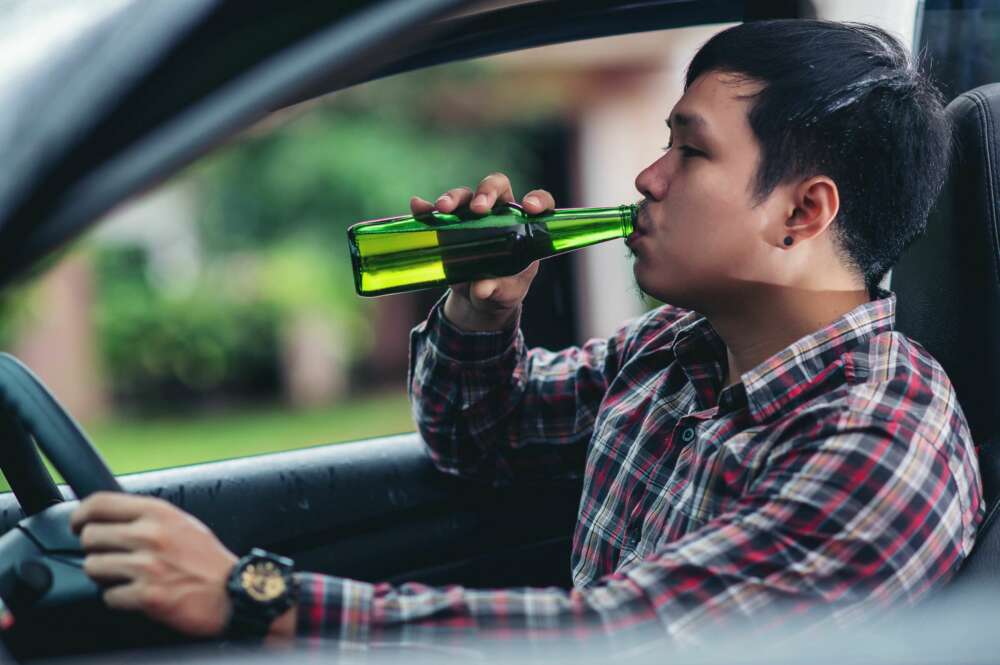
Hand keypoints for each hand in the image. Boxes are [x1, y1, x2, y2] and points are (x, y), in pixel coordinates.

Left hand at [70, 492, 237, 636]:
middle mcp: (151, 535)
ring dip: (105, 576)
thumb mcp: (182, 523)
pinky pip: (109, 597)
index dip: (80, 514)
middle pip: (90, 536)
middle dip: (95, 550)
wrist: (234, 592)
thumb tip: (110, 518)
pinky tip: (139, 594)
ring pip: (93, 567)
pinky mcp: (147, 595)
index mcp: (159, 512)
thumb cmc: (209, 560)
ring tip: (126, 577)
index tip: (77, 524)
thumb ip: (148, 517)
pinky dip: (120, 599)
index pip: (100, 502)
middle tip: (110, 557)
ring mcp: (148, 566)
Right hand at [410, 173, 553, 331]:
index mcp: (524, 225)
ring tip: (442, 209)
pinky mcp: (449, 225)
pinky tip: (417, 207)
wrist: (478, 298)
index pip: (538, 201)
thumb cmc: (502, 289)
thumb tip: (482, 288)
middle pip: (496, 187)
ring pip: (465, 196)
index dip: (537, 199)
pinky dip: (426, 209)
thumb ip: (497, 289)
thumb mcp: (505, 293)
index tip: (529, 207)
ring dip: (453, 199)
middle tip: (477, 208)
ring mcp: (472, 217)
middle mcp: (499, 213)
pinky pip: (436, 212)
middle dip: (486, 192)